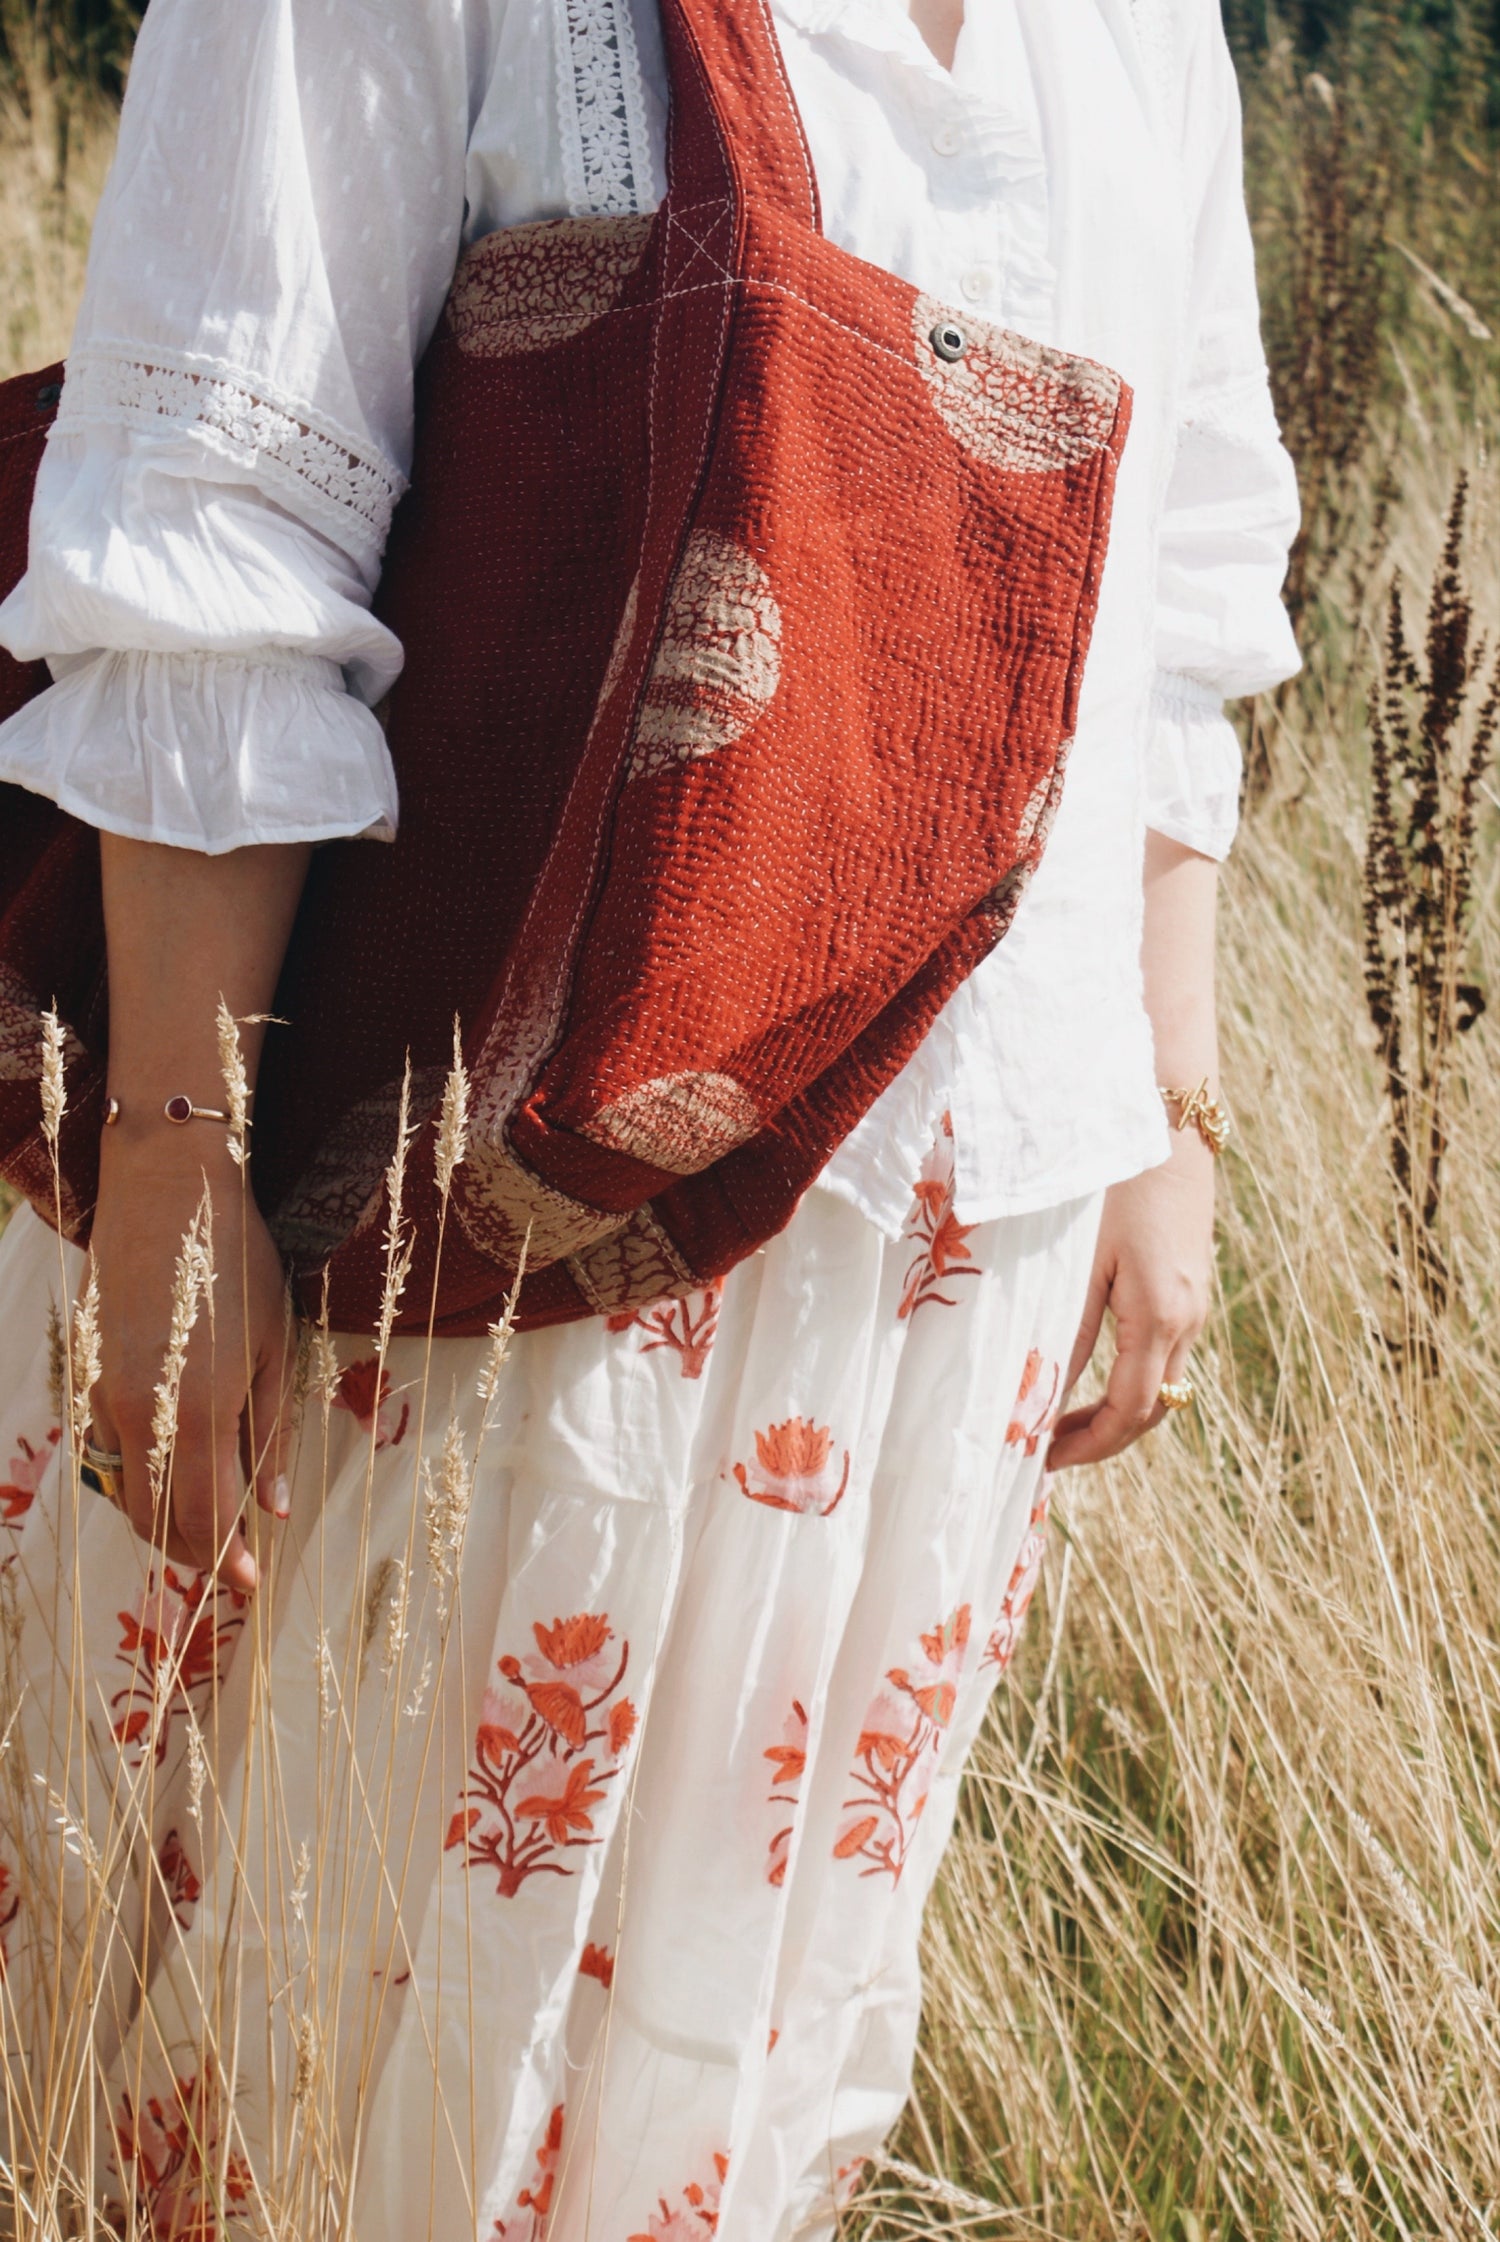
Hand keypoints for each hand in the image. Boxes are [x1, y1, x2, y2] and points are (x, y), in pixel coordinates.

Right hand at [86, 1126, 295, 1592]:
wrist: (166, 1193)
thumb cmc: (236, 1263)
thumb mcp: (276, 1349)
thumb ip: (268, 1434)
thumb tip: (274, 1508)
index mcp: (196, 1410)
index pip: (205, 1518)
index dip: (227, 1559)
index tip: (250, 1580)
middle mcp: (138, 1413)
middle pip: (156, 1516)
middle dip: (193, 1548)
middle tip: (230, 1558)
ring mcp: (101, 1394)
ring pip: (124, 1487)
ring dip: (163, 1514)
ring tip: (207, 1517)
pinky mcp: (84, 1375)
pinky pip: (105, 1447)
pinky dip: (138, 1471)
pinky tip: (173, 1464)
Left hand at [1046, 1123, 1213, 1469]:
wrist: (1169, 1118)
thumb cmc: (1114, 1181)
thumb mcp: (1080, 1258)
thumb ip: (1065, 1329)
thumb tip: (1041, 1396)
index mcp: (1161, 1315)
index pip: (1130, 1413)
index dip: (1086, 1447)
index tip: (1041, 1461)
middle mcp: (1189, 1317)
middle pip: (1153, 1411)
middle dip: (1102, 1440)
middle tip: (1046, 1453)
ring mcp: (1197, 1302)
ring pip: (1163, 1385)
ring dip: (1117, 1412)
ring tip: (1062, 1422)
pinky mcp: (1192, 1285)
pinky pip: (1165, 1354)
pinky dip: (1130, 1379)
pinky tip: (1092, 1375)